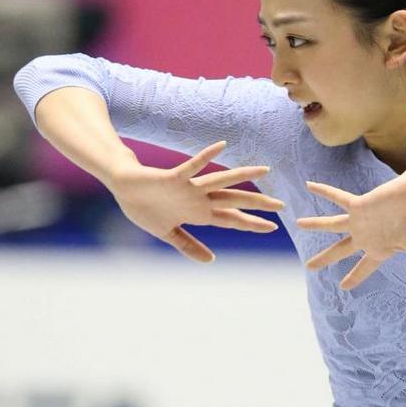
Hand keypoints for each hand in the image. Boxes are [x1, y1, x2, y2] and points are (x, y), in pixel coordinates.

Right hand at [108, 140, 284, 262]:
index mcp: (199, 213)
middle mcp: (199, 199)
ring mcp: (189, 187)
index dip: (251, 223)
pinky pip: (193, 166)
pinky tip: (221, 146)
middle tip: (282, 206)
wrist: (122, 187)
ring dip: (243, 176)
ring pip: (221, 181)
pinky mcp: (174, 177)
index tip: (273, 227)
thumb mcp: (167, 233)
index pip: (231, 218)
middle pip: (234, 200)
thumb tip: (211, 260)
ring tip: (265, 169)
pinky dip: (206, 157)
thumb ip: (188, 246)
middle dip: (257, 203)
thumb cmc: (144, 207)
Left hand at [295, 169, 405, 299]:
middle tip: (309, 267)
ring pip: (332, 225)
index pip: (363, 269)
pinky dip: (325, 192)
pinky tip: (310, 186)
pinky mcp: (360, 204)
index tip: (343, 287)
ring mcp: (362, 220)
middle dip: (325, 259)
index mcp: (380, 250)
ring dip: (315, 225)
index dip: (354, 278)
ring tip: (298, 224)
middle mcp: (367, 236)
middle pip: (340, 251)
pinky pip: (338, 198)